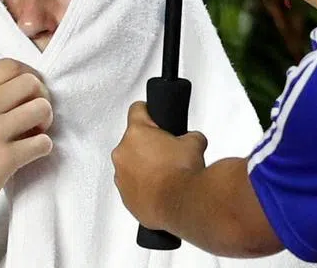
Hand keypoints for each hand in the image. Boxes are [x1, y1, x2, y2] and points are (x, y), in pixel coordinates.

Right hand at [0, 58, 53, 250]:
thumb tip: (18, 87)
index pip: (8, 65)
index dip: (28, 75)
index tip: (30, 91)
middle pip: (30, 82)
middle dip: (42, 96)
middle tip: (37, 115)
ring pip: (41, 108)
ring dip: (46, 122)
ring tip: (35, 133)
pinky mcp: (3, 159)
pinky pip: (42, 142)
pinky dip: (43, 147)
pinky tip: (31, 153)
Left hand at [112, 101, 207, 231]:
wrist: (183, 205)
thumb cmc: (183, 173)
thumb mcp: (195, 143)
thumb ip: (189, 136)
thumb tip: (192, 140)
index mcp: (136, 133)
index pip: (136, 110)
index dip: (147, 111)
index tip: (150, 114)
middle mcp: (123, 153)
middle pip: (133, 142)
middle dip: (148, 146)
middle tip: (166, 154)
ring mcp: (121, 177)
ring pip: (130, 166)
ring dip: (143, 168)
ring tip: (164, 176)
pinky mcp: (125, 198)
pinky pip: (132, 188)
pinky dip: (143, 188)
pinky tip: (160, 191)